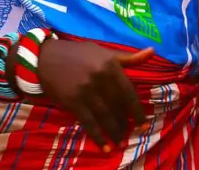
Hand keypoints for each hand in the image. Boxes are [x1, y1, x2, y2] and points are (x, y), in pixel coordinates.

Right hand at [37, 39, 152, 150]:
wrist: (46, 57)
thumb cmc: (78, 54)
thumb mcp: (104, 52)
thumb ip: (128, 58)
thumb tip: (152, 52)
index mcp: (110, 65)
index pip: (129, 93)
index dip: (137, 111)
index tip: (143, 124)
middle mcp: (100, 77)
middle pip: (118, 107)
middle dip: (124, 123)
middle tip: (128, 134)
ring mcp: (86, 90)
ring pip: (105, 117)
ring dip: (114, 132)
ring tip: (120, 142)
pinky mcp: (72, 101)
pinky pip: (89, 123)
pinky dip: (97, 137)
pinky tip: (105, 147)